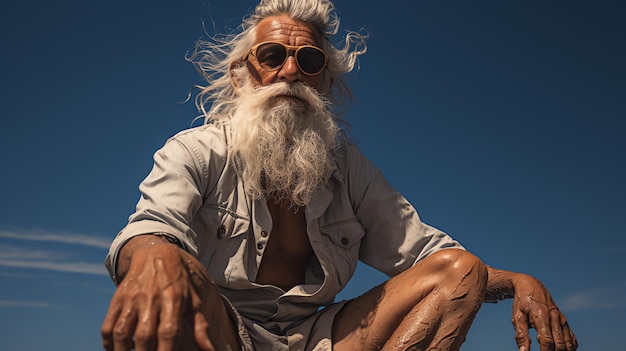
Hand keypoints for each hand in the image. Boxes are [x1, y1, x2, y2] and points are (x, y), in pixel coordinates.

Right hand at [101, 240, 220, 350]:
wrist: (157, 253)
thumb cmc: (180, 282)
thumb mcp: (194, 299)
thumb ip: (200, 326)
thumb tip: (210, 350)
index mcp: (174, 299)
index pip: (169, 332)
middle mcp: (151, 298)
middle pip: (145, 335)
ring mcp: (132, 298)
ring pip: (122, 331)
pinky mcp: (117, 298)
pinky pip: (108, 325)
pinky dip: (109, 342)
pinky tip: (117, 349)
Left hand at [511, 274, 576, 350]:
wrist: (531, 285)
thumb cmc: (522, 301)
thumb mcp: (516, 316)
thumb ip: (521, 335)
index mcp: (541, 316)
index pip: (547, 340)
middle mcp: (555, 318)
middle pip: (559, 344)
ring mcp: (562, 320)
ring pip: (568, 343)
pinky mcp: (565, 321)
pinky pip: (572, 339)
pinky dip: (569, 347)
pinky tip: (560, 350)